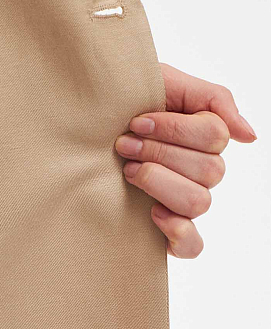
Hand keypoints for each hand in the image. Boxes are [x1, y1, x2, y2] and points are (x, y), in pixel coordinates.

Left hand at [115, 63, 256, 257]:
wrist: (79, 128)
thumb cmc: (121, 106)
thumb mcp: (164, 83)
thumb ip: (214, 100)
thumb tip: (249, 136)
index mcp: (205, 138)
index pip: (213, 137)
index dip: (174, 131)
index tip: (135, 123)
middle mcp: (200, 173)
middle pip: (209, 171)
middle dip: (159, 154)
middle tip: (123, 146)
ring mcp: (184, 203)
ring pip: (199, 202)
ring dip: (160, 183)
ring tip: (128, 172)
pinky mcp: (166, 232)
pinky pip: (191, 246)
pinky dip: (178, 232)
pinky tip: (152, 213)